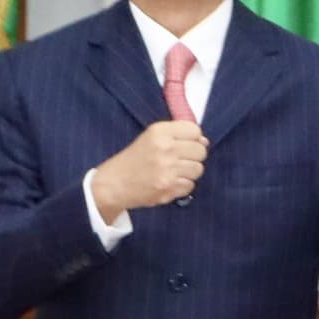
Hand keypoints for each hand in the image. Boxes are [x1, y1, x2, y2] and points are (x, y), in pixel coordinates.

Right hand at [91, 120, 207, 214]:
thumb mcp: (151, 138)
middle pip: (200, 150)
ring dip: (189, 172)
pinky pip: (190, 185)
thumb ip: (177, 135)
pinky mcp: (168, 188)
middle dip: (193, 156)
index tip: (184, 144)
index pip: (195, 130)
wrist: (114, 184)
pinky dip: (182, 186)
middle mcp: (165, 148)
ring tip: (173, 172)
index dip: (193, 138)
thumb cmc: (134, 160)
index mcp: (159, 132)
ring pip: (198, 169)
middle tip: (178, 160)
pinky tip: (169, 182)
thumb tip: (204, 141)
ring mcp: (167, 170)